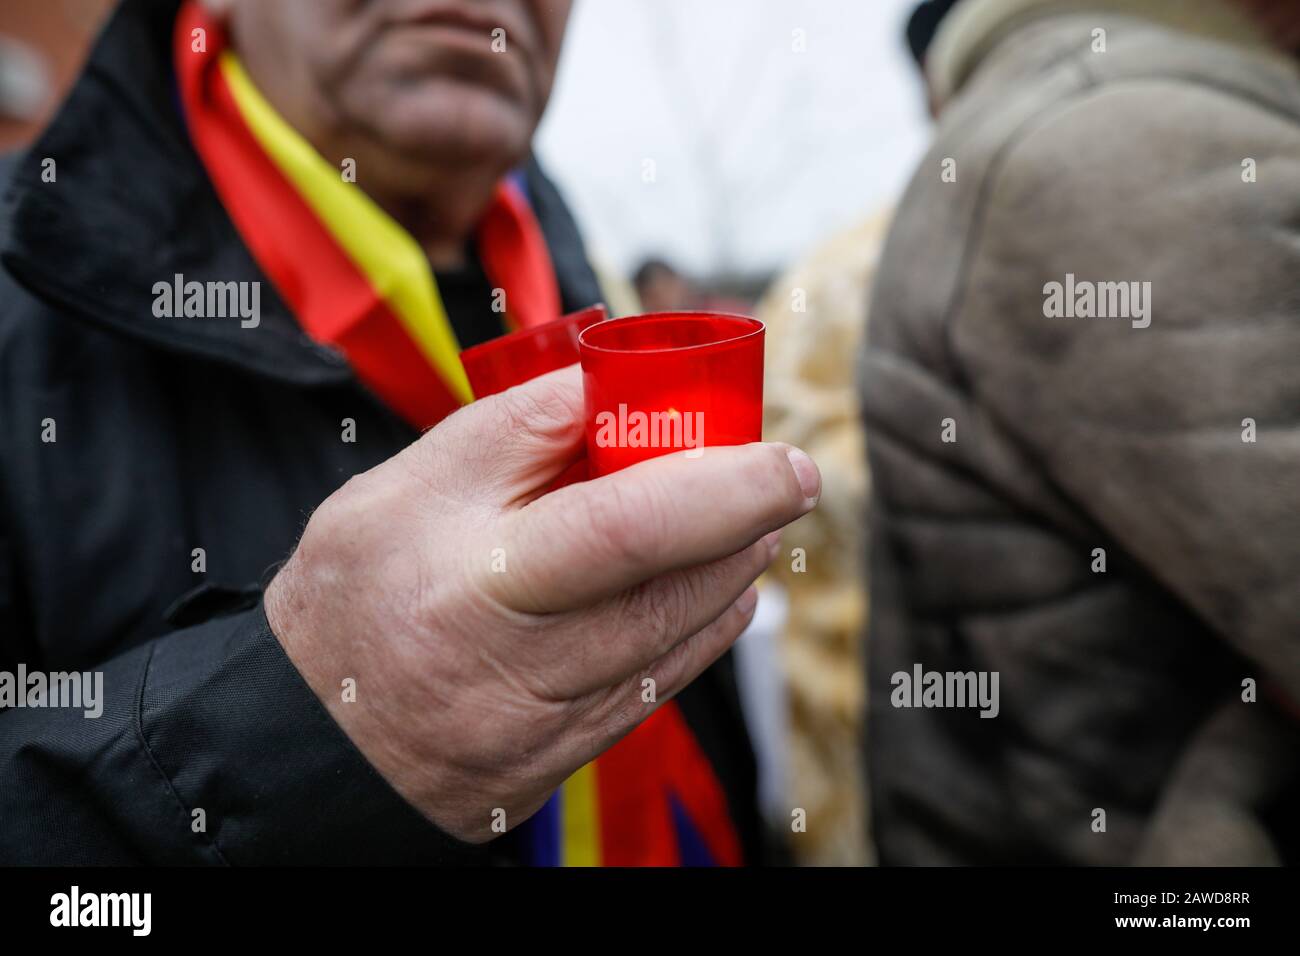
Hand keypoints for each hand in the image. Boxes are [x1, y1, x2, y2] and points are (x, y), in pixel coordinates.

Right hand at [264, 365, 819, 841]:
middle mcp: (517, 670)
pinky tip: (716, 588)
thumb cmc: (349, 596)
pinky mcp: (561, 758)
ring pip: (673, 646)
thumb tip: (606, 387)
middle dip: (745, 528)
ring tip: (750, 519)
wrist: (312, 740)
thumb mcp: (395, 490)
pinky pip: (654, 689)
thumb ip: (506, 433)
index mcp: (470, 586)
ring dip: (730, 574)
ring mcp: (544, 729)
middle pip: (668, 595)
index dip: (718, 489)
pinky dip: (699, 630)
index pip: (621, 531)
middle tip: (781, 476)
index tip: (782, 458)